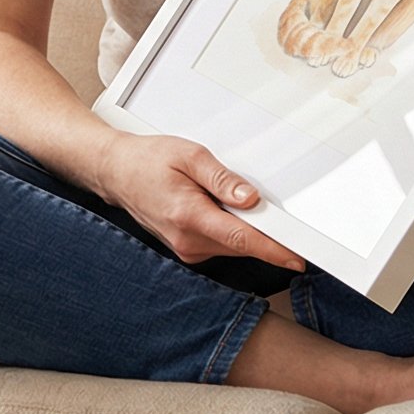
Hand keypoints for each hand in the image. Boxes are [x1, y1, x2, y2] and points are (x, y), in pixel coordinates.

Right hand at [90, 132, 305, 270]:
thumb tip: (250, 198)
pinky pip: (221, 244)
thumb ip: (222, 178)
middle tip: (265, 205)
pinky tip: (216, 209)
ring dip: (243, 228)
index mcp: (188, 215)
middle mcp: (187, 240)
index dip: (274, 250)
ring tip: (222, 196)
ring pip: (233, 245)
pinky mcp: (186, 250)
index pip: (241, 239)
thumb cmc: (147, 161)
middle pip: (242, 244)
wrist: (116, 172)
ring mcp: (185, 249)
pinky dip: (229, 230)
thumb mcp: (190, 155)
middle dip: (262, 229)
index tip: (296, 257)